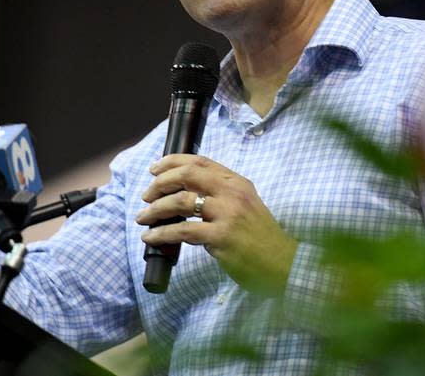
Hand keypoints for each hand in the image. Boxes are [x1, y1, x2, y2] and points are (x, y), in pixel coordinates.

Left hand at [137, 154, 298, 296]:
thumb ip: (221, 195)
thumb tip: (184, 191)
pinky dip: (162, 233)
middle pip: (187, 175)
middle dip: (160, 182)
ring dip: (155, 209)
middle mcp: (233, 193)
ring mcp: (228, 214)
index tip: (154, 168)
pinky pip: (182, 231)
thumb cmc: (260, 237)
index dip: (172, 162)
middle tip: (146, 194)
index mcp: (238, 182)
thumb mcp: (245, 205)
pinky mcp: (221, 237)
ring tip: (142, 217)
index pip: (200, 162)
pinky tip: (151, 237)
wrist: (282, 263)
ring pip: (180, 201)